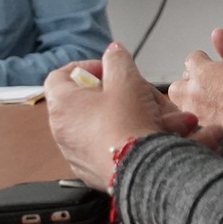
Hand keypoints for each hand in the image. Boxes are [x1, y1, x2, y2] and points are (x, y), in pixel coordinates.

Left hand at [44, 44, 200, 191]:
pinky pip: (110, 147)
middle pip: (87, 101)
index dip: (86, 67)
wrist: (141, 172)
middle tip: (138, 93)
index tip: (109, 69)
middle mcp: (62, 130)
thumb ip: (118, 61)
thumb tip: (113, 51)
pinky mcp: (92, 170)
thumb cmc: (128, 126)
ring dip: (132, 116)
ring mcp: (75, 152)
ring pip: (105, 125)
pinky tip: (155, 137)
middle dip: (119, 94)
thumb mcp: (126, 80)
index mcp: (62, 104)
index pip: (61, 76)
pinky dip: (130, 138)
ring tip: (161, 117)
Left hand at [168, 37, 222, 123]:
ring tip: (208, 103)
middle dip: (190, 83)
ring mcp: (196, 114)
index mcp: (200, 71)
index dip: (203, 59)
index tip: (211, 63)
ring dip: (192, 102)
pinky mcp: (203, 131)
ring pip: (183, 106)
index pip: (192, 59)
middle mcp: (192, 93)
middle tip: (207, 85)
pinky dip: (202, 119)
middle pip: (179, 84)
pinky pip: (195, 123)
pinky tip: (216, 118)